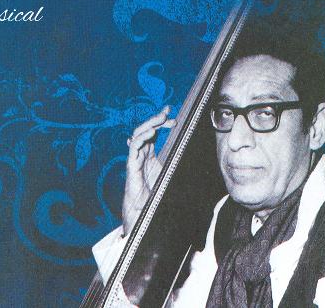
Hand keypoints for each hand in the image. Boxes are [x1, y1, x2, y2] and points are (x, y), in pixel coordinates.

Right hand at [122, 106, 175, 236]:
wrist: (143, 213)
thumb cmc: (154, 196)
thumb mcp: (169, 174)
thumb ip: (175, 163)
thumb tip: (192, 155)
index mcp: (149, 154)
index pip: (153, 132)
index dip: (161, 122)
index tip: (172, 115)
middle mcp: (141, 154)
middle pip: (145, 130)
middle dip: (156, 119)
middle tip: (167, 112)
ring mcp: (135, 158)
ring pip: (139, 134)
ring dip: (150, 124)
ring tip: (161, 119)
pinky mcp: (132, 165)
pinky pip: (134, 148)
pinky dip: (141, 138)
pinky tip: (151, 133)